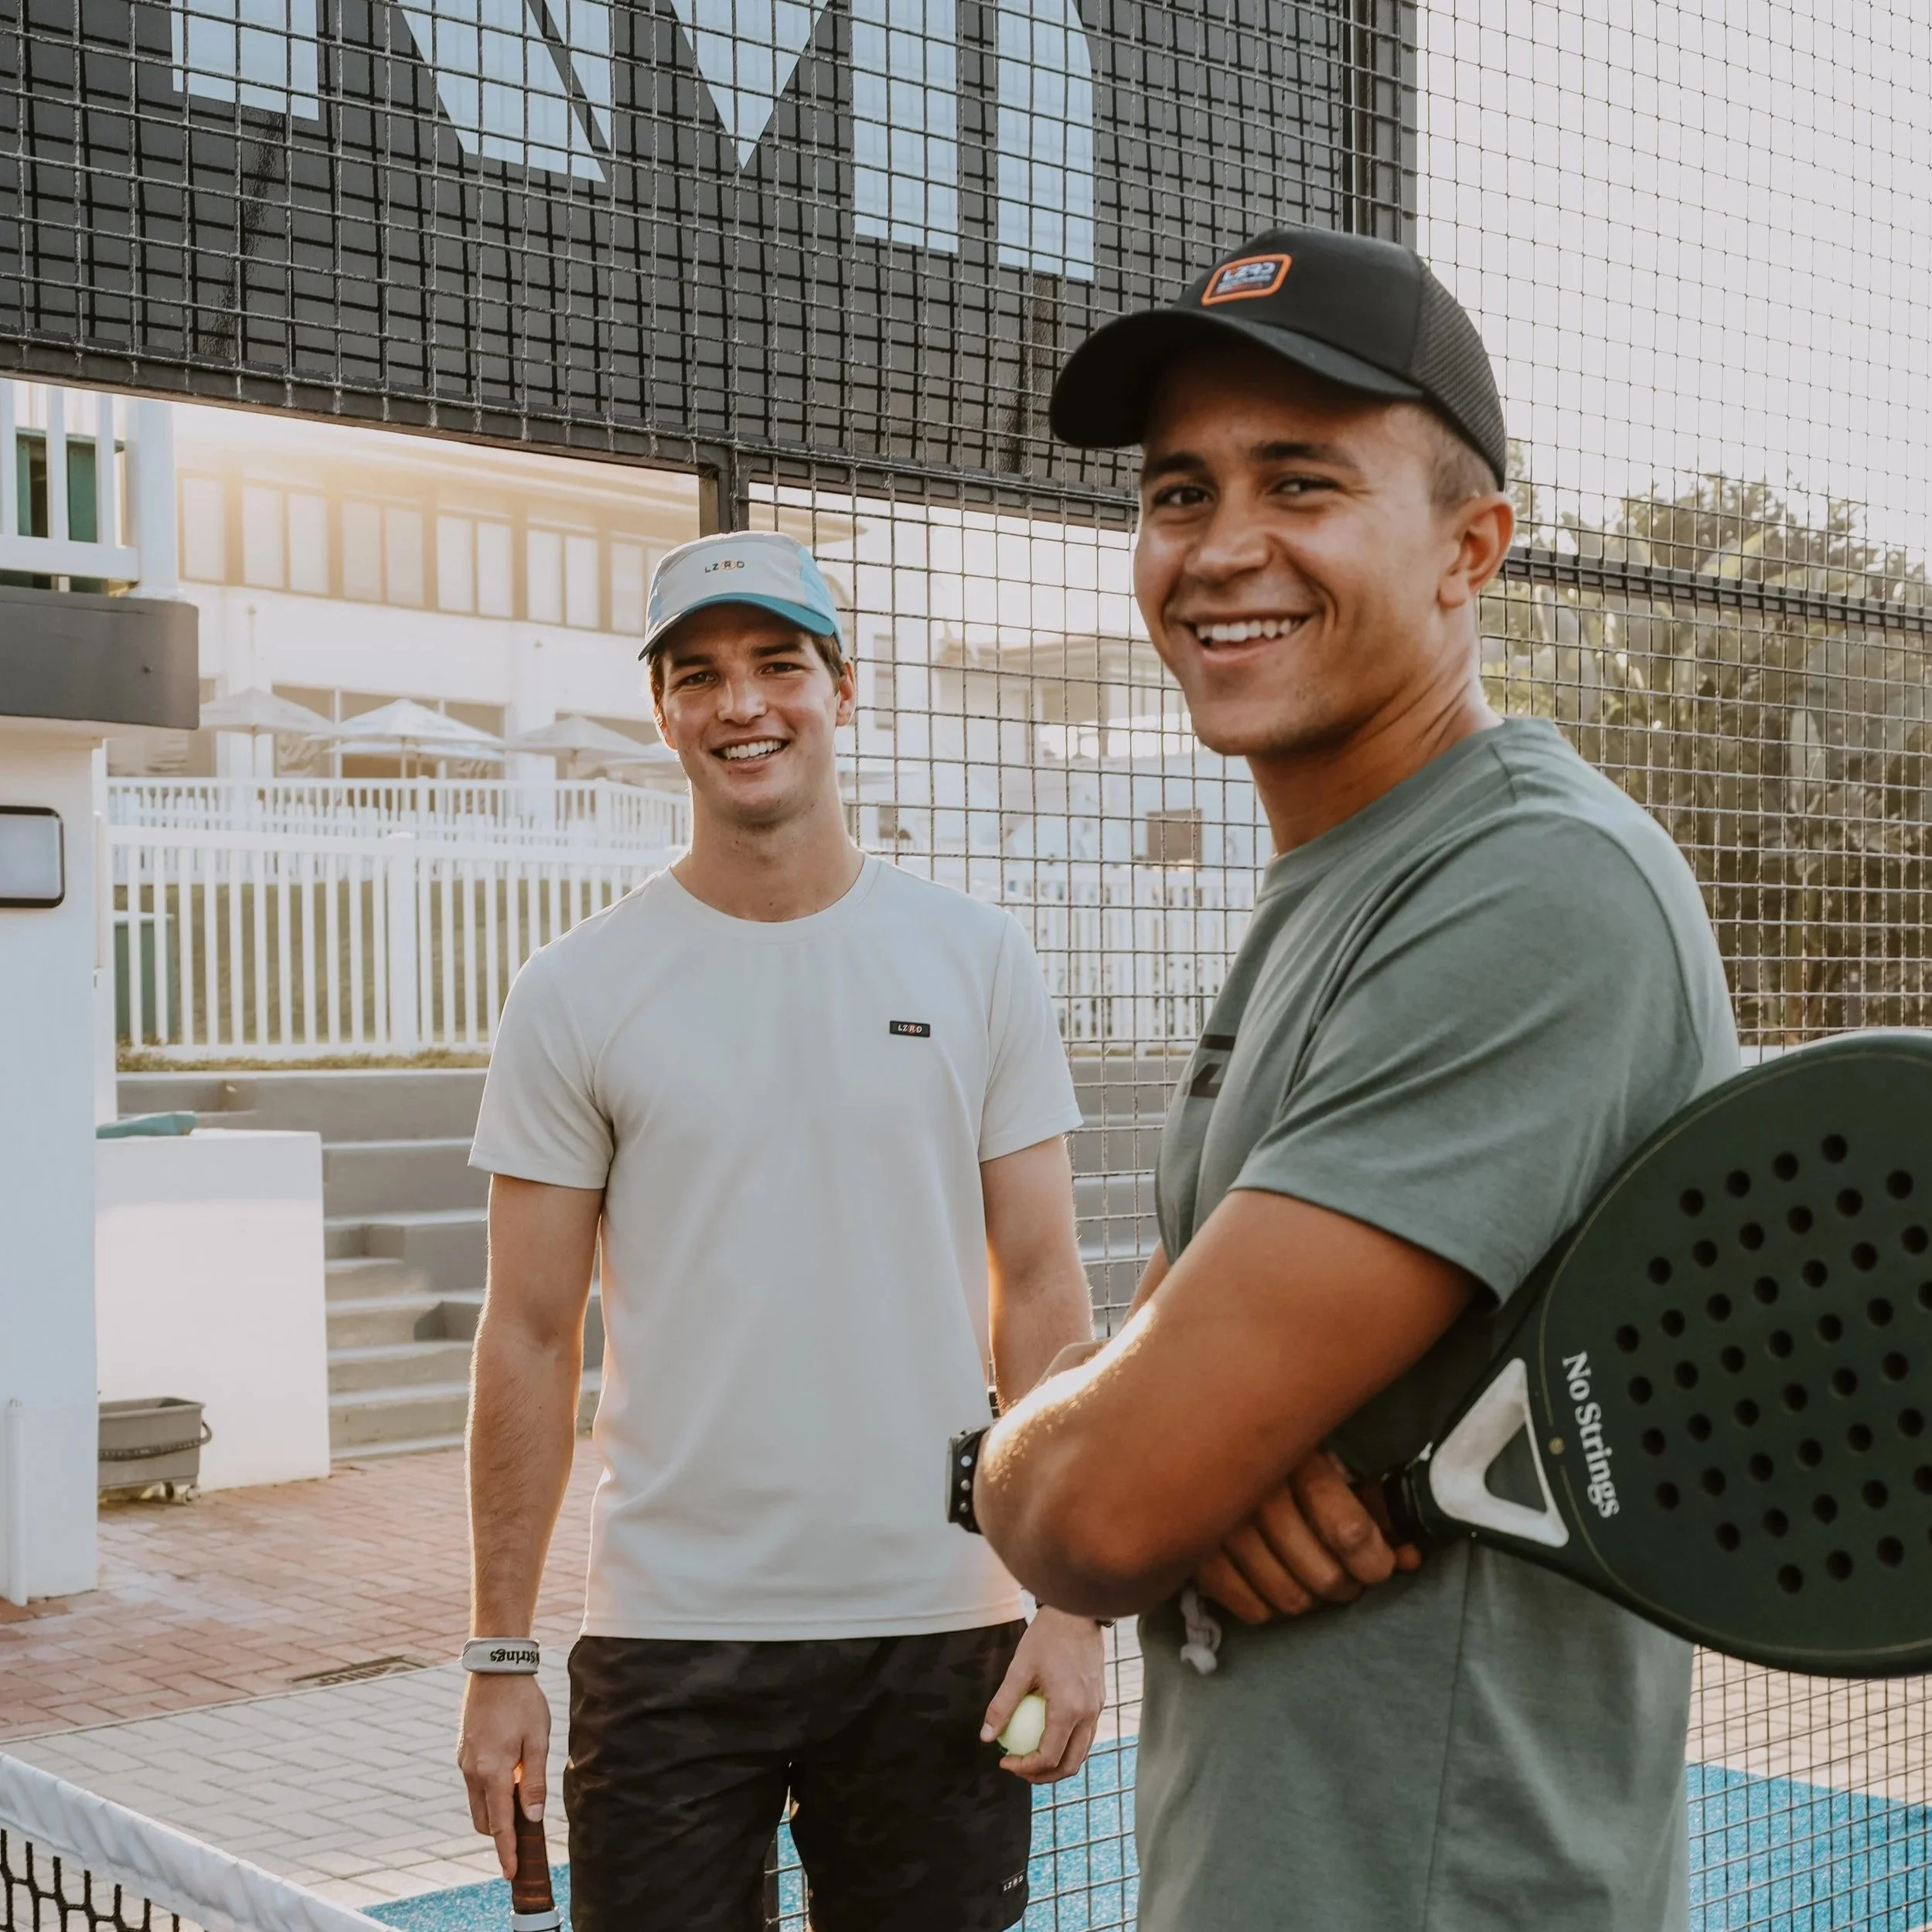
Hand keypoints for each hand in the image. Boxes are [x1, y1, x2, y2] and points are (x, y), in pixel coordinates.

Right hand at [457, 1671, 551, 1879]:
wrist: (496, 1671)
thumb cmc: (523, 1703)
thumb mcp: (538, 1740)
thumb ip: (534, 1782)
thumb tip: (532, 1818)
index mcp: (493, 1772)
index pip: (500, 1824)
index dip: (507, 1850)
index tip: (511, 1873)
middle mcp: (473, 1772)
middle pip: (484, 1821)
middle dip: (501, 1833)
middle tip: (525, 1834)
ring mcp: (465, 1763)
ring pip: (477, 1804)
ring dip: (495, 1811)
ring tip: (521, 1800)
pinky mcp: (463, 1754)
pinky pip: (474, 1785)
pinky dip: (489, 1792)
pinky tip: (510, 1776)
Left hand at [980, 1607, 1104, 1783]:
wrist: (1078, 1612)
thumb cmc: (1047, 1637)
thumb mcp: (1019, 1669)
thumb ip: (1002, 1705)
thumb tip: (986, 1737)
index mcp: (1069, 1709)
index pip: (1048, 1757)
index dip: (1024, 1768)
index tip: (1004, 1761)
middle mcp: (1088, 1714)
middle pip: (1069, 1765)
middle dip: (1042, 1776)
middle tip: (1017, 1768)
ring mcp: (1097, 1709)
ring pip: (1080, 1754)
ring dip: (1056, 1764)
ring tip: (1031, 1757)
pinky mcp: (1099, 1702)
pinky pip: (1085, 1736)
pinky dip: (1066, 1745)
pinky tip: (1044, 1734)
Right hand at [1191, 1450, 1419, 1625]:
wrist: (1203, 1434)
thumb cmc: (1287, 1452)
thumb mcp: (1336, 1461)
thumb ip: (1376, 1504)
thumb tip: (1411, 1556)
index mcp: (1299, 1457)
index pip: (1349, 1531)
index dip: (1375, 1561)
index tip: (1380, 1564)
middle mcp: (1257, 1492)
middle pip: (1322, 1576)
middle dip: (1346, 1586)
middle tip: (1348, 1577)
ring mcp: (1222, 1526)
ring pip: (1289, 1599)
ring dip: (1312, 1600)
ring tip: (1313, 1580)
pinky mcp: (1198, 1554)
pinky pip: (1251, 1610)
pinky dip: (1272, 1608)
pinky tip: (1276, 1583)